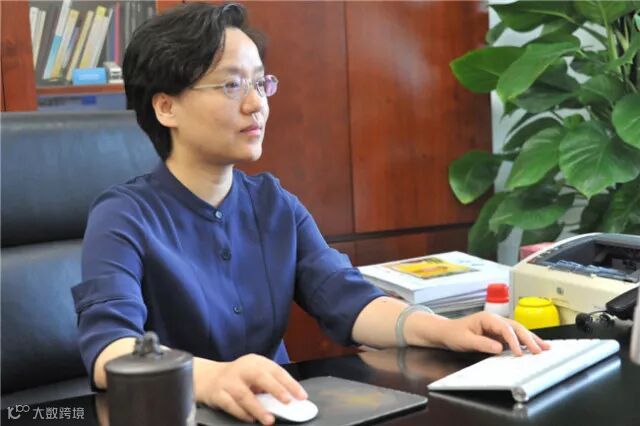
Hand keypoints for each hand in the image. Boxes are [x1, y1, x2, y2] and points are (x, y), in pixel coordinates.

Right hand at [196, 354, 306, 424]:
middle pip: (260, 377)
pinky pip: (231, 405)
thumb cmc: (240, 378)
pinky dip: (242, 413)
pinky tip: (251, 419)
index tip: (301, 396)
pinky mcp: (217, 394)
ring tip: (270, 420)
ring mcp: (228, 381)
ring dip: (258, 408)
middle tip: (287, 402)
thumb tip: (290, 399)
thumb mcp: (255, 374)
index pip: (276, 370)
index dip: (290, 383)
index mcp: (256, 362)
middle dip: (275, 389)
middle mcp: (243, 369)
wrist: (208, 377)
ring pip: (244, 395)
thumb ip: (270, 384)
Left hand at [435, 311, 550, 354]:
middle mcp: (495, 320)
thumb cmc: (453, 333)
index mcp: (487, 318)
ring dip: (531, 339)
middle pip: (516, 327)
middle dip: (529, 339)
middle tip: (540, 350)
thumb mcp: (465, 340)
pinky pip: (514, 337)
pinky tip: (534, 347)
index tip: (519, 352)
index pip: (505, 328)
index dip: (514, 340)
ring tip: (545, 348)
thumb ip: (482, 343)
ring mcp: (497, 327)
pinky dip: (525, 343)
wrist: (445, 332)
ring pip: (518, 331)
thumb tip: (499, 348)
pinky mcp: (498, 335)